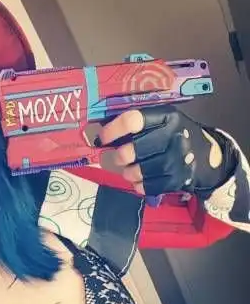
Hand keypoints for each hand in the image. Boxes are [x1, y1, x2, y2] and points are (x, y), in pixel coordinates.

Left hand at [95, 106, 236, 197]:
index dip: (111, 131)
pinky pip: (145, 186)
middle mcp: (172, 136)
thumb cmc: (174, 136)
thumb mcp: (162, 121)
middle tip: (113, 158)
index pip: (132, 120)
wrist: (206, 156)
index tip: (100, 139)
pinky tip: (140, 180)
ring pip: (136, 171)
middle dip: (117, 157)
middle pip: (130, 151)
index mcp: (166, 117)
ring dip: (127, 173)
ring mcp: (175, 160)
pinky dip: (138, 185)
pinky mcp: (176, 179)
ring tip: (129, 170)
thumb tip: (97, 133)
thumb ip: (135, 125)